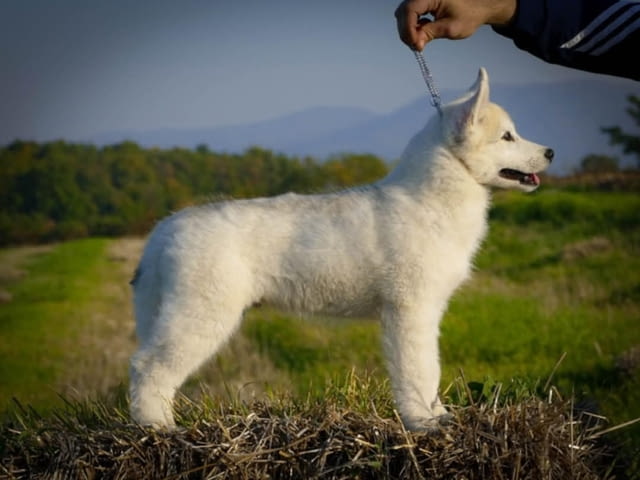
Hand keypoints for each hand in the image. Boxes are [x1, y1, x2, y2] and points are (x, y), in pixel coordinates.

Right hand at [395, 0, 516, 49]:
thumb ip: (430, 34)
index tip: (414, 44)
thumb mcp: (450, 28)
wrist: (478, 7)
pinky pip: (410, 14)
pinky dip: (413, 26)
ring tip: (420, 41)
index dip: (408, 28)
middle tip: (417, 46)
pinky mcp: (423, 3)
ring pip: (405, 14)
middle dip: (407, 31)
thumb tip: (415, 44)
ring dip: (409, 30)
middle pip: (404, 12)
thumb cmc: (469, 15)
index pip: (410, 10)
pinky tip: (422, 33)